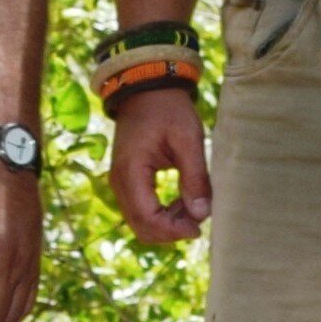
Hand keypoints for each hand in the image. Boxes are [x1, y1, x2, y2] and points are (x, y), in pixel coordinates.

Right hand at [105, 81, 213, 246]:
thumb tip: (202, 214)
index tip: (198, 228)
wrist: (146, 90)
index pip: (147, 219)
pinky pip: (141, 210)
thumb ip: (195, 177)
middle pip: (141, 228)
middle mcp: (119, 182)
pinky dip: (162, 214)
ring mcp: (120, 183)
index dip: (173, 231)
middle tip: (198, 216)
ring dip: (168, 223)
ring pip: (141, 222)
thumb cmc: (168, 109)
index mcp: (131, 172)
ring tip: (193, 204)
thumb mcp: (188, 139)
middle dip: (171, 231)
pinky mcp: (126, 182)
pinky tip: (182, 200)